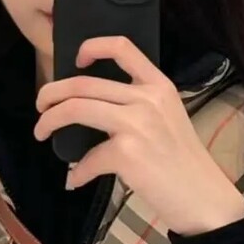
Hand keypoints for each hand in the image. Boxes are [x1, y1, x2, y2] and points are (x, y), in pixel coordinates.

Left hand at [33, 35, 243, 235]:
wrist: (203, 197)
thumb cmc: (184, 163)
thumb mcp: (169, 119)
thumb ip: (139, 105)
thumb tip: (95, 108)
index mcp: (159, 86)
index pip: (122, 47)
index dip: (92, 46)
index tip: (76, 60)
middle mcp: (147, 98)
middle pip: (84, 83)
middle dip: (51, 93)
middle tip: (41, 105)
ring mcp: (137, 124)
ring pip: (75, 108)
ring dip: (49, 120)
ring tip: (41, 132)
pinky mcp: (127, 152)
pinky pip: (87, 158)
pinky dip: (77, 173)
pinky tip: (75, 181)